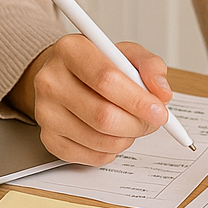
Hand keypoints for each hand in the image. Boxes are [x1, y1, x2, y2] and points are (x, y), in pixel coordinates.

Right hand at [9, 34, 172, 164]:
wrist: (66, 76)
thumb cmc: (98, 64)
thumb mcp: (126, 53)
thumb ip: (150, 66)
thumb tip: (162, 92)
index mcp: (70, 50)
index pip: (106, 79)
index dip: (138, 100)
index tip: (159, 111)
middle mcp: (51, 80)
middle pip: (102, 115)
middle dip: (137, 123)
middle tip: (152, 121)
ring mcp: (45, 112)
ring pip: (98, 139)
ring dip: (127, 138)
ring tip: (132, 125)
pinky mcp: (48, 138)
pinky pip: (89, 156)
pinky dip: (111, 151)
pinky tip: (113, 135)